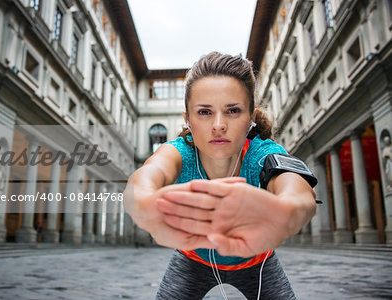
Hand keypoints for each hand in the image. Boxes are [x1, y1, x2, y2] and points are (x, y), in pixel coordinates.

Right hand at [125, 177, 246, 250]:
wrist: (147, 209)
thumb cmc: (162, 228)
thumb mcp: (183, 240)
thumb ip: (201, 241)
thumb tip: (216, 243)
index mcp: (202, 225)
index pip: (222, 226)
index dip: (239, 227)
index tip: (257, 228)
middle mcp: (205, 211)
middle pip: (228, 209)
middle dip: (244, 209)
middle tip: (264, 207)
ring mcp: (202, 198)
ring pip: (224, 196)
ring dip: (239, 194)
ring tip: (256, 191)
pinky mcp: (197, 188)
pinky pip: (215, 186)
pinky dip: (228, 184)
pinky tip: (240, 181)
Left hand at [156, 179, 293, 256]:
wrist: (283, 219)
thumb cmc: (266, 236)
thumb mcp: (245, 247)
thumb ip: (226, 246)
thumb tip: (209, 240)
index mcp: (219, 229)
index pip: (194, 225)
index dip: (179, 222)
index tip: (163, 222)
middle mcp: (219, 214)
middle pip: (193, 210)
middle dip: (175, 208)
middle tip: (158, 204)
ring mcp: (226, 202)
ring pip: (201, 198)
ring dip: (185, 196)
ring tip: (168, 193)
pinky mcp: (235, 190)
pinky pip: (217, 187)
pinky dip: (206, 185)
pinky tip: (192, 184)